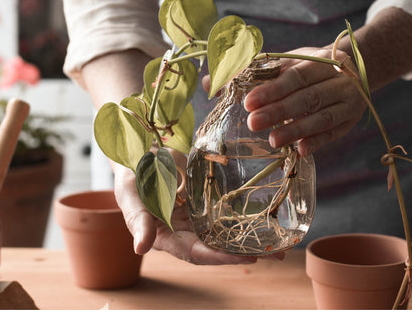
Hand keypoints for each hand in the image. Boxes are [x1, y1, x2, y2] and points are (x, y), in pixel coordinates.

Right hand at [112, 159, 284, 264]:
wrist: (139, 154)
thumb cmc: (130, 177)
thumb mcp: (130, 197)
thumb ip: (137, 221)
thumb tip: (140, 249)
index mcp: (166, 237)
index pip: (195, 253)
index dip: (220, 257)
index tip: (247, 258)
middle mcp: (185, 232)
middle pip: (217, 248)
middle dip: (246, 253)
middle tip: (278, 256)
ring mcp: (197, 218)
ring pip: (226, 232)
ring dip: (251, 238)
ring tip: (282, 243)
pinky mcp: (205, 202)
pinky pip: (226, 212)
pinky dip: (245, 217)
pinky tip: (267, 217)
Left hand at [243, 48, 365, 155]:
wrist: (356, 68)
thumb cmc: (311, 67)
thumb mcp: (292, 61)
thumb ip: (261, 71)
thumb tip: (218, 83)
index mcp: (321, 61)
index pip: (296, 76)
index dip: (272, 90)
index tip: (249, 103)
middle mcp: (339, 81)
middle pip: (308, 98)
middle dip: (279, 111)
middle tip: (253, 123)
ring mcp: (348, 102)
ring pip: (322, 118)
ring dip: (296, 130)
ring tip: (273, 141)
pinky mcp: (349, 122)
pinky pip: (333, 134)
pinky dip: (317, 142)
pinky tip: (301, 150)